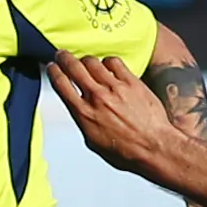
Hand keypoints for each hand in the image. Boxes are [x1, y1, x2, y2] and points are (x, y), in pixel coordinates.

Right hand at [47, 51, 177, 172]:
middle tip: (62, 55)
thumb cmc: (126, 151)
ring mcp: (114, 87)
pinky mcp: (131, 82)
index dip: (53, 71)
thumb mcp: (93, 141)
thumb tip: (80, 109)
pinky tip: (108, 65)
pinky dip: (107, 61)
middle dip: (64, 58)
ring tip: (85, 62)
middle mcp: (96, 97)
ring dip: (85, 60)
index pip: (61, 84)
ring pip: (92, 62)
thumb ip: (84, 120)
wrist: (154, 146)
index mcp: (84, 113)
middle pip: (73, 67)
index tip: (52, 66)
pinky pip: (114, 62)